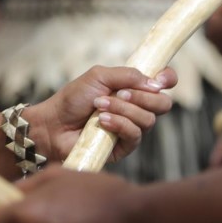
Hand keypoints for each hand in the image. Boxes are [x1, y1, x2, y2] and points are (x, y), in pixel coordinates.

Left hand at [25, 66, 174, 166]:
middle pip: (163, 104)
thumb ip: (128, 75)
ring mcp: (131, 128)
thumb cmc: (73, 99)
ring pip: (148, 120)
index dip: (168, 79)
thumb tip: (155, 83)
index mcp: (133, 89)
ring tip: (99, 106)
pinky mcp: (123, 147)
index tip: (161, 79)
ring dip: (123, 109)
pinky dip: (119, 124)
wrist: (53, 123)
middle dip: (142, 96)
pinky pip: (134, 135)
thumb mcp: (99, 76)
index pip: (163, 84)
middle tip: (119, 93)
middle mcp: (136, 108)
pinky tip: (102, 121)